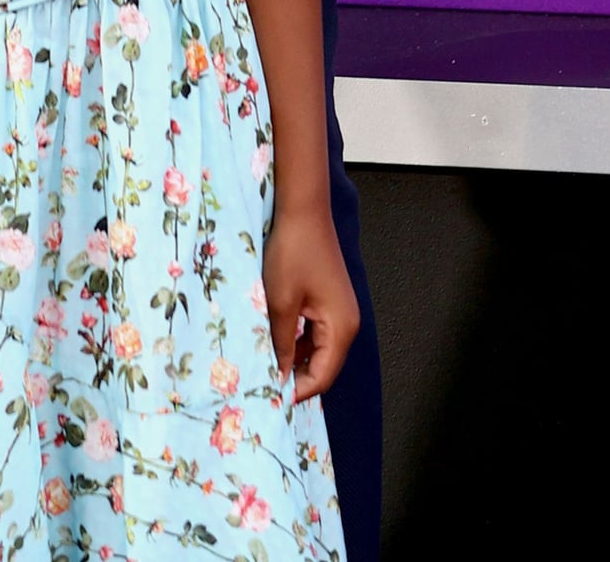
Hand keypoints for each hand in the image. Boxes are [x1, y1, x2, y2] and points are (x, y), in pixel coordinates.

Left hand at [262, 205, 359, 402]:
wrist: (302, 210)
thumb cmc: (293, 252)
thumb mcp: (281, 302)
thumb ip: (280, 343)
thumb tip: (277, 377)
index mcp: (341, 328)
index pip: (322, 376)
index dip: (297, 391)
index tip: (269, 400)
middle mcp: (346, 323)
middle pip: (322, 365)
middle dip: (295, 377)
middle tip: (263, 386)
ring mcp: (339, 311)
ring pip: (316, 349)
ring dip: (293, 359)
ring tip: (264, 366)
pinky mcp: (328, 300)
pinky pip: (314, 332)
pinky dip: (295, 341)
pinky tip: (273, 341)